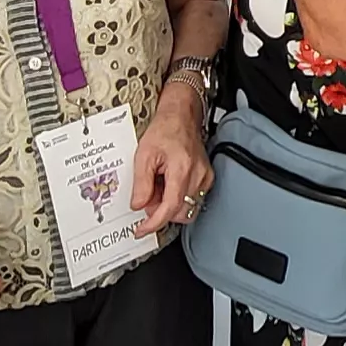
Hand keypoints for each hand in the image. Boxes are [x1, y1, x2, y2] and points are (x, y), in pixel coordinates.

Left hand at [128, 93, 212, 234]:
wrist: (181, 116)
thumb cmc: (165, 129)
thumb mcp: (143, 155)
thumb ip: (141, 183)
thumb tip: (139, 205)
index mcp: (182, 169)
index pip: (170, 207)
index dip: (154, 223)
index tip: (142, 229)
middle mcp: (197, 175)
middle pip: (180, 213)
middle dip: (161, 212)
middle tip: (149, 196)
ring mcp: (205, 177)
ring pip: (188, 209)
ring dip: (170, 205)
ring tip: (159, 187)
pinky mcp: (207, 178)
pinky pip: (193, 200)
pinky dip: (178, 198)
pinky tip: (170, 184)